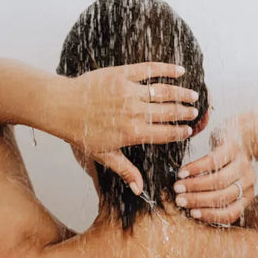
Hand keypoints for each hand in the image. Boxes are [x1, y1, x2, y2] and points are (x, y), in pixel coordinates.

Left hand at [46, 62, 199, 194]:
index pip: (165, 133)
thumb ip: (125, 170)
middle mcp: (134, 112)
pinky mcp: (122, 74)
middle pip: (168, 112)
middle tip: (195, 112)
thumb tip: (139, 188)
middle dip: (185, 113)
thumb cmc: (80, 132)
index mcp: (132, 133)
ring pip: (164, 91)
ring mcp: (129, 91)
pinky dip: (167, 68)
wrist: (61, 106)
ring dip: (181, 94)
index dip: (180, 132)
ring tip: (193, 95)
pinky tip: (180, 70)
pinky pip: (149, 69)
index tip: (189, 130)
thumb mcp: (103, 155)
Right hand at [173, 123, 255, 224]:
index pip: (230, 212)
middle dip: (197, 200)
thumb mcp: (226, 182)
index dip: (210, 215)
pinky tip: (183, 171)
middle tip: (179, 199)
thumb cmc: (227, 163)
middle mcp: (248, 181)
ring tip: (178, 186)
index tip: (191, 214)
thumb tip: (188, 208)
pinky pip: (212, 162)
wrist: (239, 133)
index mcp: (246, 194)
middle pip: (222, 197)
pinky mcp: (232, 147)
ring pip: (217, 181)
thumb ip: (213, 195)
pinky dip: (194, 168)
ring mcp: (242, 163)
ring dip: (194, 185)